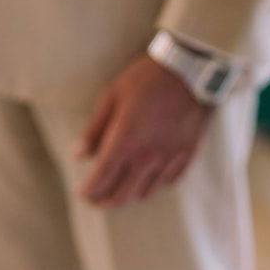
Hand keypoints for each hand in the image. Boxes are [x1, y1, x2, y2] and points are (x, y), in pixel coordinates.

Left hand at [75, 55, 211, 207]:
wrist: (191, 68)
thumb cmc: (147, 78)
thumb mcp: (113, 95)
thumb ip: (94, 129)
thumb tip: (78, 155)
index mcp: (124, 142)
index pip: (100, 181)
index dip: (87, 191)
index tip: (81, 192)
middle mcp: (147, 157)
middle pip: (121, 195)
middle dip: (104, 200)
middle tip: (96, 198)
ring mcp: (169, 158)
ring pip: (145, 192)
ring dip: (129, 194)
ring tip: (120, 188)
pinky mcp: (187, 155)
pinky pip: (168, 181)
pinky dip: (155, 183)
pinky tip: (150, 174)